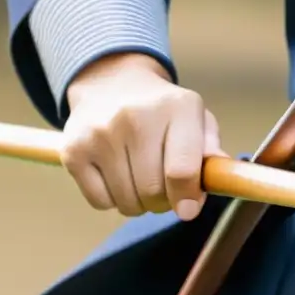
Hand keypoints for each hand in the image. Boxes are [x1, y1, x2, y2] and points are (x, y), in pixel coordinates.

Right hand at [61, 53, 224, 220]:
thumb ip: (211, 150)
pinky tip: (119, 178)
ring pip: (127, 202)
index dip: (187, 198)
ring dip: (140, 204)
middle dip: (165, 202)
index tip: (187, 209)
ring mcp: (100, 133)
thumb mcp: (197, 119)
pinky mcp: (73, 150)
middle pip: (153, 191)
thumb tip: (221, 179)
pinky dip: (113, 200)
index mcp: (177, 108)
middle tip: (166, 191)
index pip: (182, 170)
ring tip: (143, 181)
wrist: (112, 84)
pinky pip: (101, 202)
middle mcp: (135, 117)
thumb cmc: (165, 113)